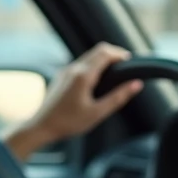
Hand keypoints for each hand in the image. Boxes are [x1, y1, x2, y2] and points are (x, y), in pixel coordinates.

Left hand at [2, 42, 143, 161]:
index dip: (120, 54)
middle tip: (125, 65)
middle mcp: (73, 68)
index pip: (105, 53)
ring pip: (88, 56)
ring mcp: (65, 71)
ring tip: (114, 72)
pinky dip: (92, 65)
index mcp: (83, 75)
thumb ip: (118, 97)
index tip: (131, 62)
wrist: (41, 127)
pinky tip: (97, 79)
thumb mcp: (97, 112)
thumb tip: (136, 84)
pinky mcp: (61, 76)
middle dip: (113, 54)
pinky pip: (80, 64)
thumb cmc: (68, 122)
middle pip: (97, 50)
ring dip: (102, 59)